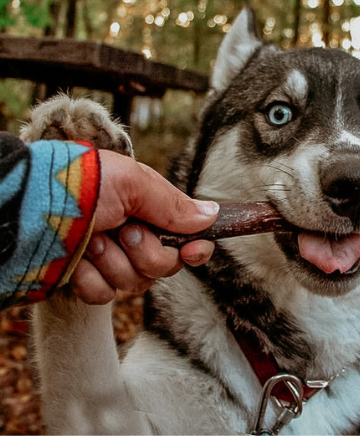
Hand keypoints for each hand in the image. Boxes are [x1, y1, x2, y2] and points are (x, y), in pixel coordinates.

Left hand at [70, 150, 218, 304]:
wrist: (26, 207)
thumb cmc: (80, 184)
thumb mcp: (133, 184)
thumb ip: (174, 205)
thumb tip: (210, 215)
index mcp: (147, 211)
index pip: (185, 239)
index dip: (194, 249)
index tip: (196, 251)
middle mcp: (132, 237)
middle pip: (165, 266)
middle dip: (146, 252)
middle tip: (126, 231)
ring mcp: (109, 261)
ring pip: (135, 284)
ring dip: (114, 261)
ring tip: (92, 238)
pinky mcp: (85, 281)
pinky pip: (105, 296)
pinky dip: (90, 278)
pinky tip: (77, 260)